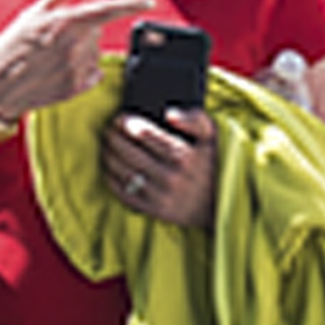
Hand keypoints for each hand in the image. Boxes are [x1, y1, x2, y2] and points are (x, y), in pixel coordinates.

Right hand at [0, 0, 147, 130]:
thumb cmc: (10, 47)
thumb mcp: (32, 14)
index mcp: (68, 23)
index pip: (108, 10)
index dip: (132, 4)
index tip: (149, 1)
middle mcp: (78, 46)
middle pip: (95, 31)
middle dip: (80, 29)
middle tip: (51, 37)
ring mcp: (79, 68)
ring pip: (93, 52)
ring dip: (79, 50)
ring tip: (50, 57)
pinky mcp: (78, 87)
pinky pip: (92, 72)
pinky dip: (82, 69)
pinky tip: (58, 71)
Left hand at [106, 102, 215, 227]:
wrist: (218, 204)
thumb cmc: (209, 163)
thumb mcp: (211, 137)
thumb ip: (195, 119)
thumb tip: (170, 113)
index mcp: (185, 156)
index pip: (147, 136)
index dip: (128, 124)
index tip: (120, 118)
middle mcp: (172, 178)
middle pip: (131, 154)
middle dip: (114, 139)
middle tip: (108, 130)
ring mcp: (162, 196)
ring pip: (125, 174)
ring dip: (110, 157)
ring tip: (106, 145)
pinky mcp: (155, 211)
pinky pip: (126, 194)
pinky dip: (112, 179)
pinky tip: (110, 167)